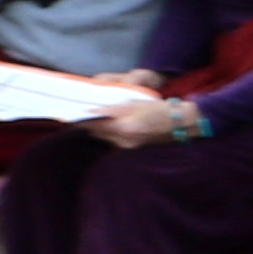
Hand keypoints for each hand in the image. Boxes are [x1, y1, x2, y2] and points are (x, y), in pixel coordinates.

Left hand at [88, 90, 203, 146]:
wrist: (180, 124)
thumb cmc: (158, 109)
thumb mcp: (134, 104)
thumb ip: (111, 109)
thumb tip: (91, 111)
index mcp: (124, 129)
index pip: (95, 127)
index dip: (82, 121)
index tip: (72, 115)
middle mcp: (124, 142)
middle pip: (98, 134)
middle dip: (89, 125)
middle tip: (82, 114)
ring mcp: (128, 148)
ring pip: (105, 138)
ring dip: (100, 130)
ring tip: (96, 119)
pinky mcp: (133, 149)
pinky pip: (114, 141)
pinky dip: (110, 134)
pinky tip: (111, 126)